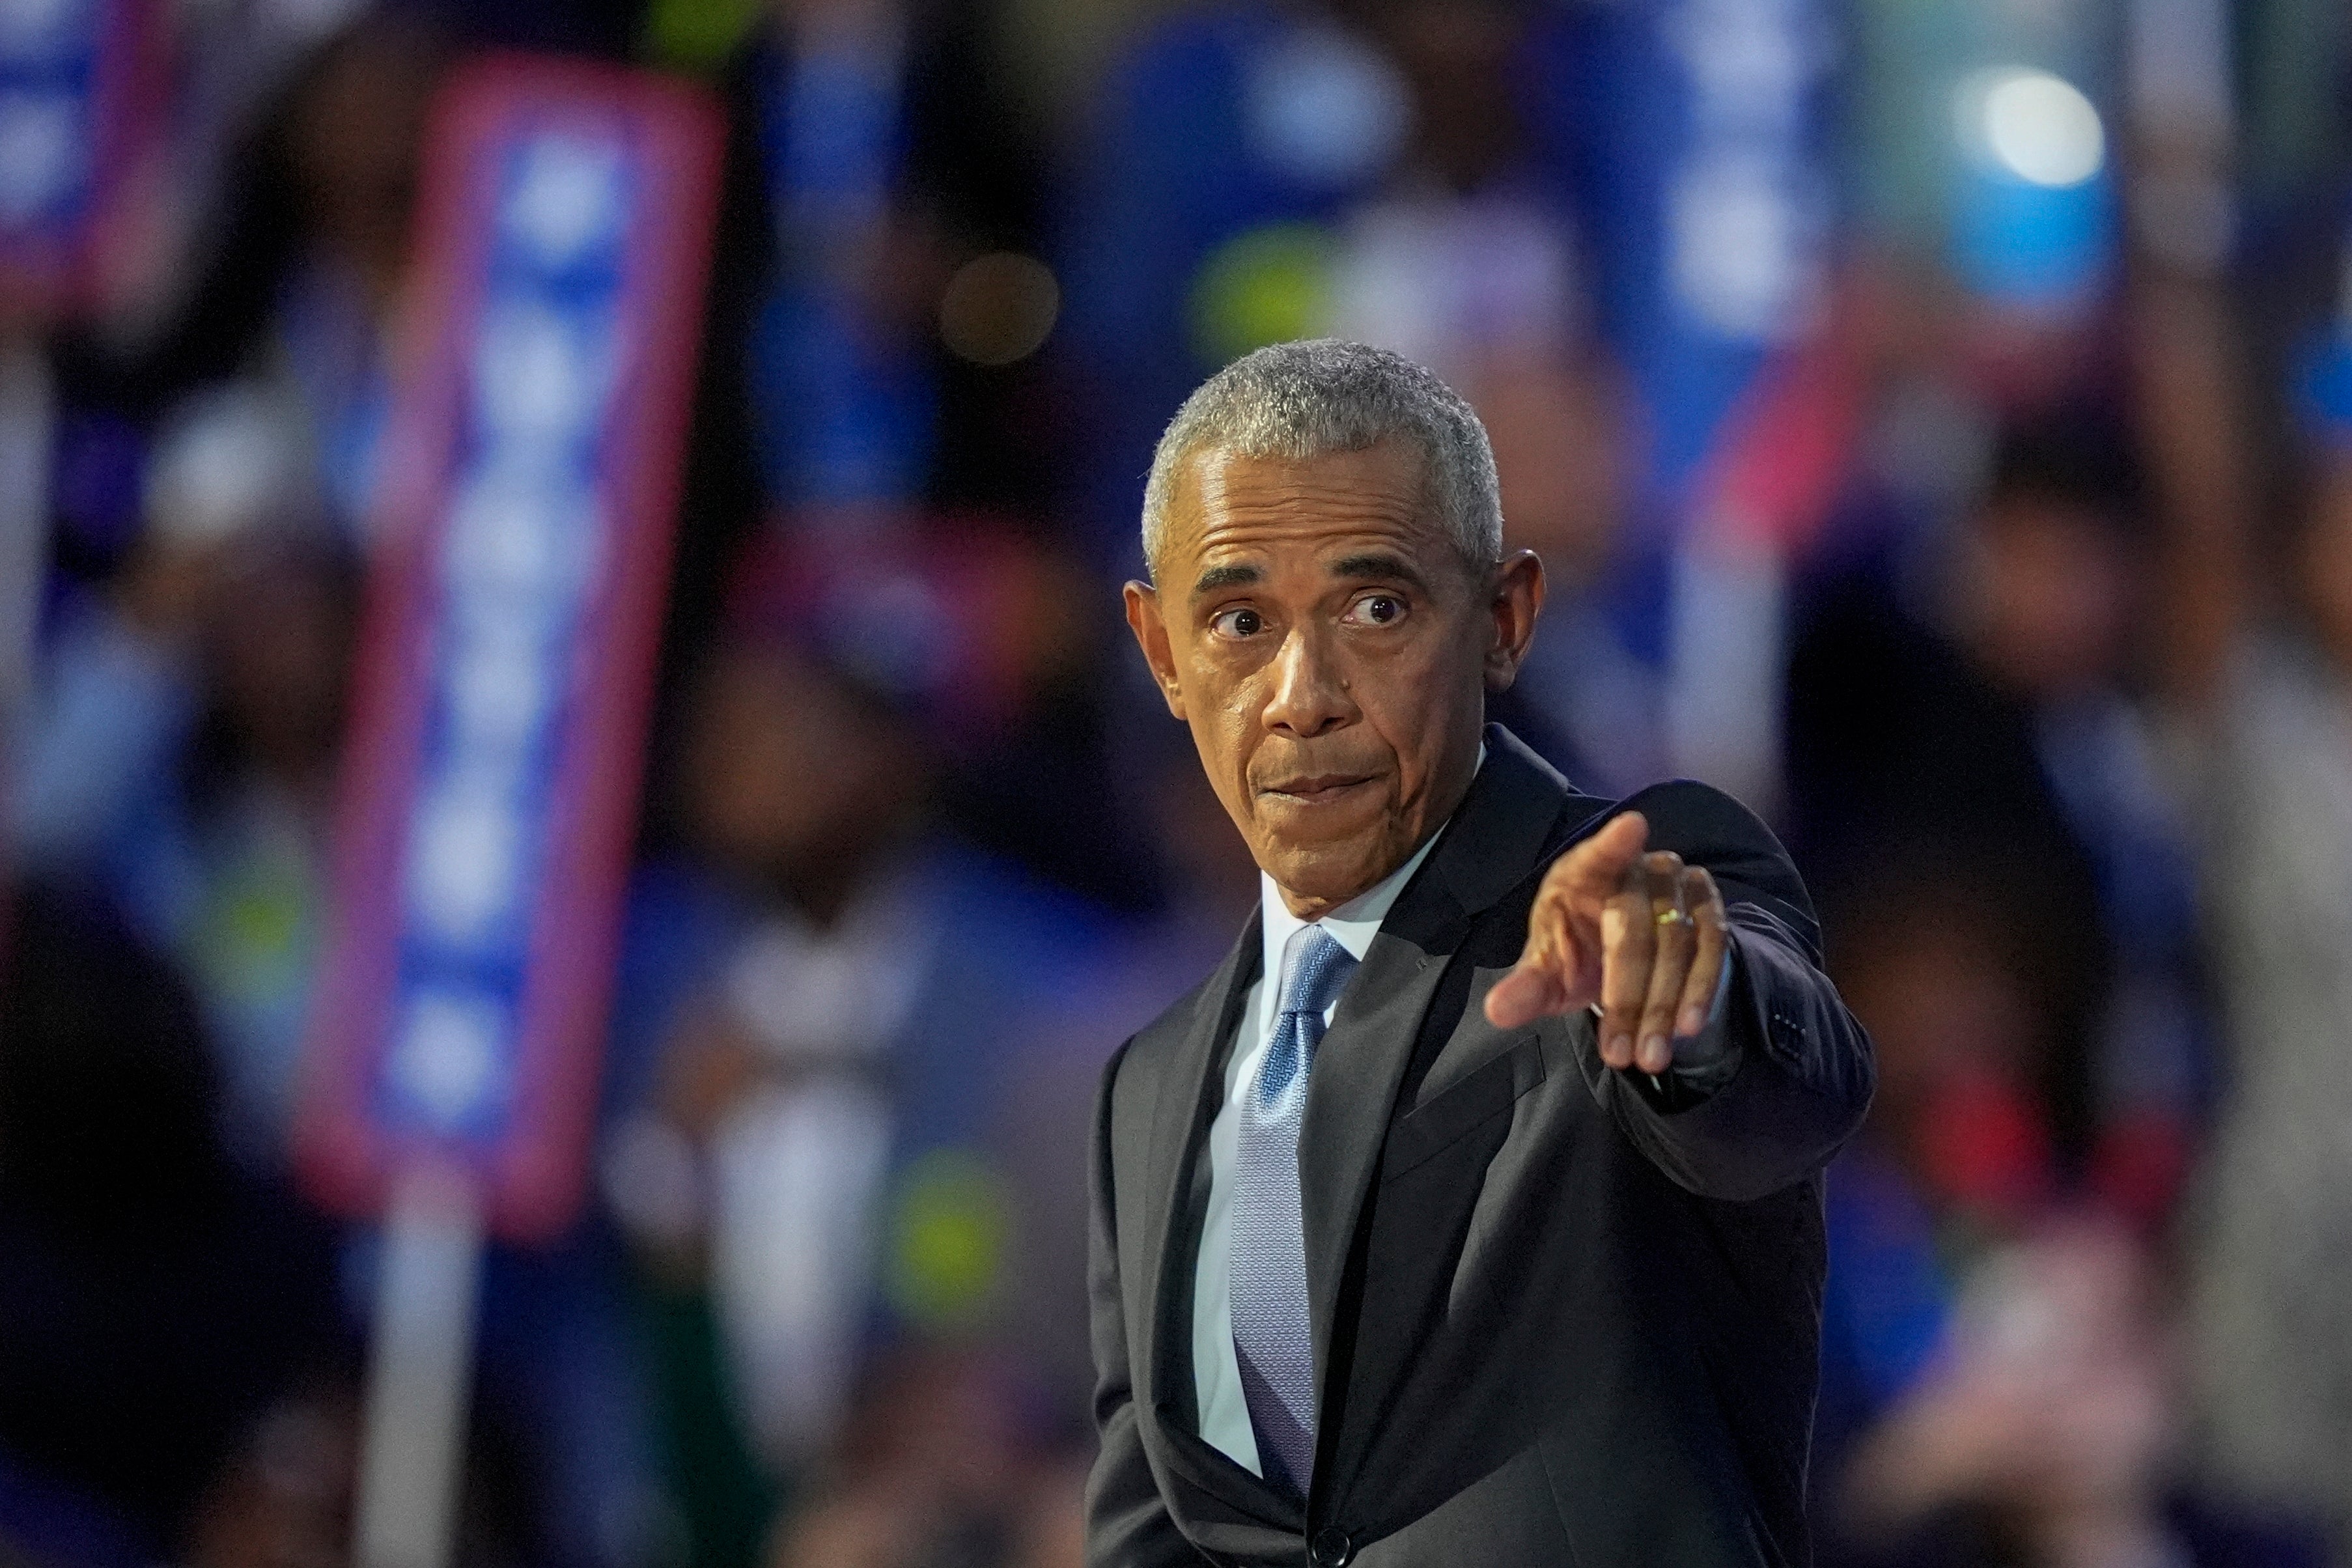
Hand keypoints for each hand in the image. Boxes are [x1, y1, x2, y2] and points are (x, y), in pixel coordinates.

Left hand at [1482, 811, 1728, 1073]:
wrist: (1626, 962)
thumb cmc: (1578, 953)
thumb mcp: (1548, 974)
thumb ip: (1526, 988)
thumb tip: (1497, 1010)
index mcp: (1583, 872)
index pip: (1598, 854)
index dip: (1613, 843)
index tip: (1633, 828)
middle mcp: (1636, 869)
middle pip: (1636, 927)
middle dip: (1629, 997)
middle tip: (1620, 1054)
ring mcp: (1678, 885)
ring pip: (1678, 942)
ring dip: (1664, 1005)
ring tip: (1648, 1056)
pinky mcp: (1708, 908)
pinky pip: (1712, 946)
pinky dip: (1701, 988)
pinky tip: (1687, 1026)